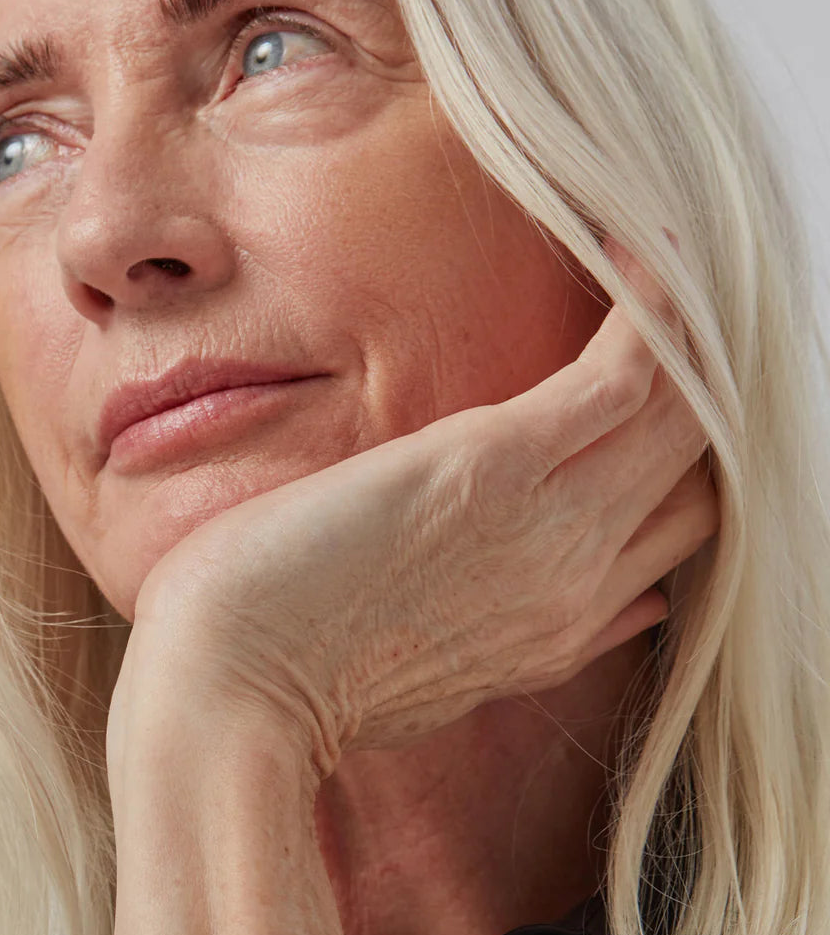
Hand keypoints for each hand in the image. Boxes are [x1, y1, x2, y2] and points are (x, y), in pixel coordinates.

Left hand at [125, 235, 718, 780]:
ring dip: (692, 330)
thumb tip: (622, 613)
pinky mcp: (502, 466)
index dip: (681, 467)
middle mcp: (578, 580)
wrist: (232, 690)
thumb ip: (520, 639)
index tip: (656, 405)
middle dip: (702, 391)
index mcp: (556, 629)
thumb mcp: (437, 681)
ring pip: (684, 413)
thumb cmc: (292, 674)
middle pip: (698, 470)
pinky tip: (636, 244)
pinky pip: (631, 371)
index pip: (672, 537)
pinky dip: (652, 305)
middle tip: (673, 314)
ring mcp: (553, 526)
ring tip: (667, 258)